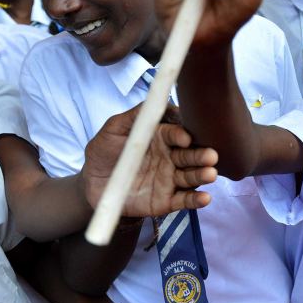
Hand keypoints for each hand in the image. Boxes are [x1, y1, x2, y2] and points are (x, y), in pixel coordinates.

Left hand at [82, 105, 217, 216]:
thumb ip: (135, 115)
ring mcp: (170, 179)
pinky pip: (184, 200)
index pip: (176, 134)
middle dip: (202, 155)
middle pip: (190, 155)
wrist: (91, 185)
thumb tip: (155, 102)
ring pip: (191, 176)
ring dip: (203, 175)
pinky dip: (196, 200)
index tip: (185, 138)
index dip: (181, 135)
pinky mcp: (167, 201)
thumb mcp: (114, 128)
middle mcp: (171, 158)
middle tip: (211, 156)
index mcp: (161, 138)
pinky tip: (205, 198)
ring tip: (210, 174)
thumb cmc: (103, 152)